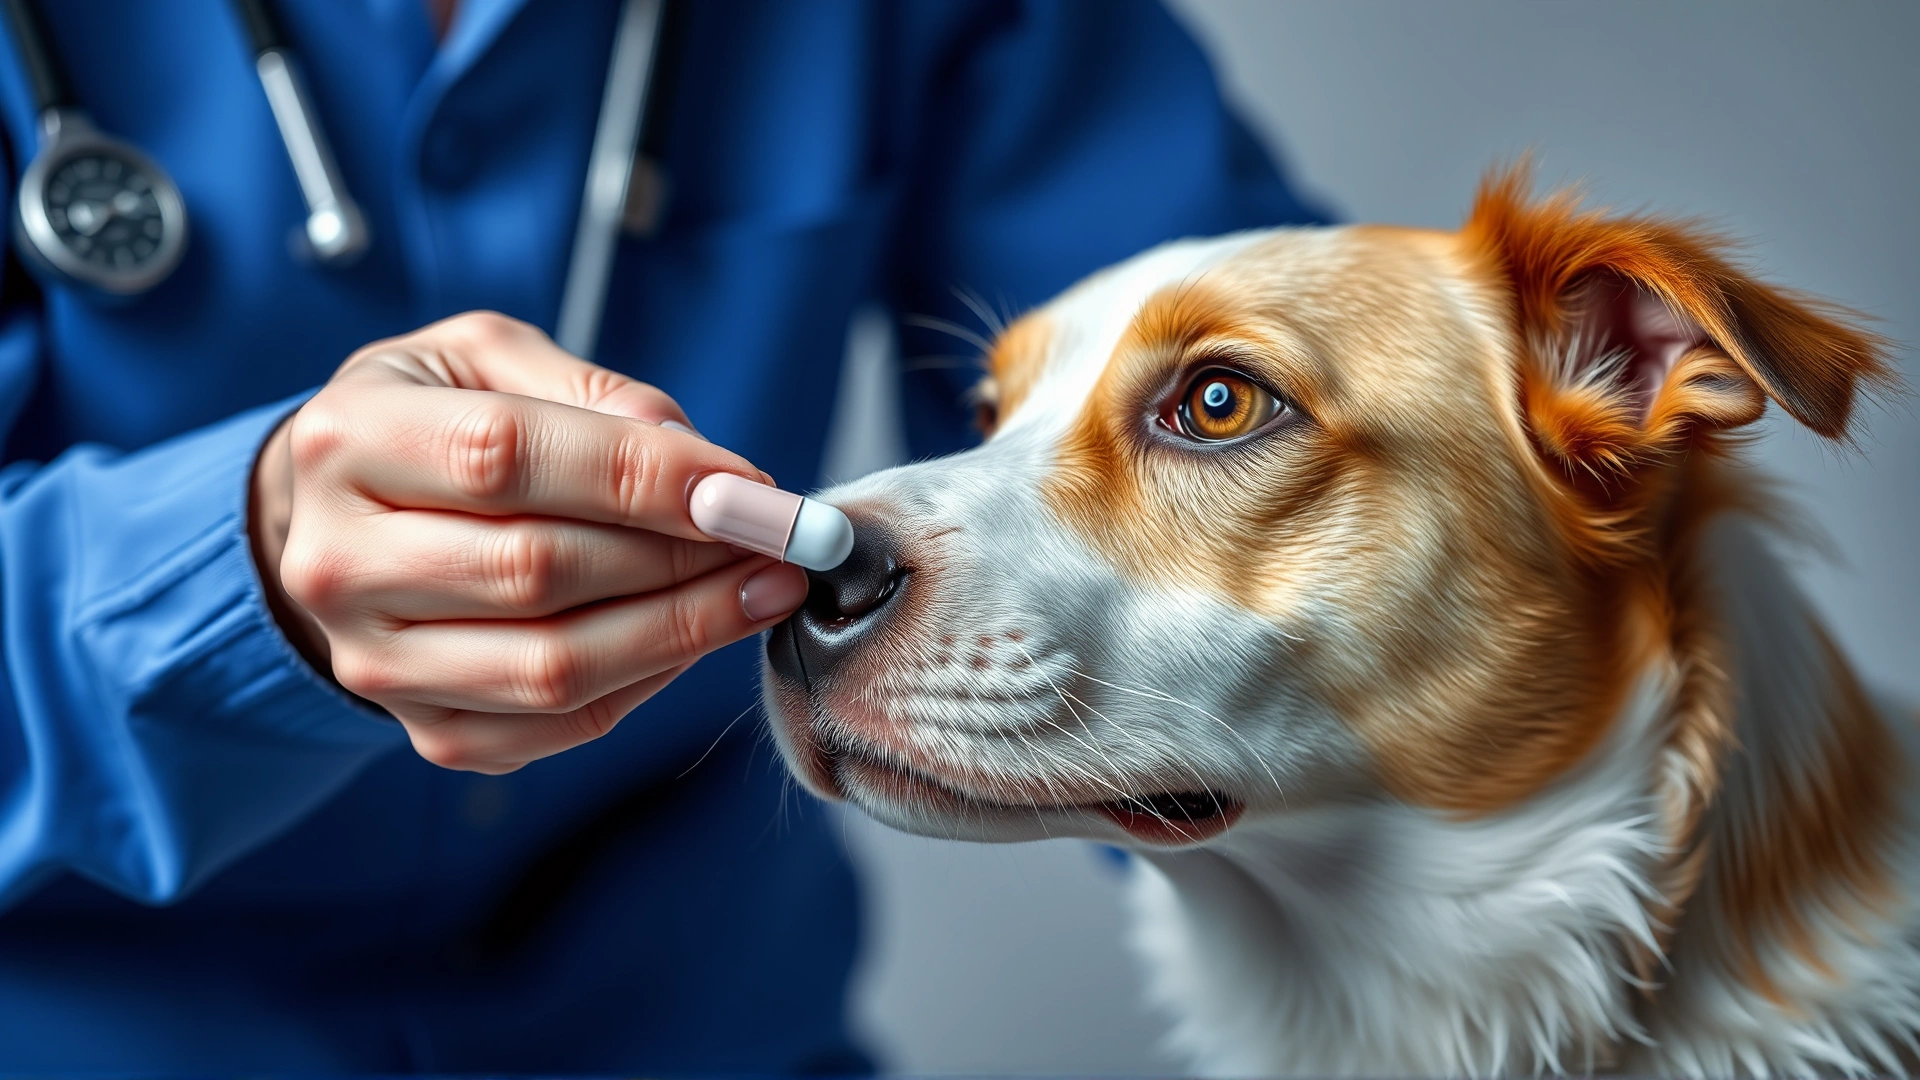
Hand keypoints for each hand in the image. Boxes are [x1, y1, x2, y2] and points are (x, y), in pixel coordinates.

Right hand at [249, 311, 808, 772]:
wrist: (339, 520)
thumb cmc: (433, 421)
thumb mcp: (487, 357)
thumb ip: (592, 392)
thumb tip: (699, 459)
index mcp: (345, 441)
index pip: (505, 458)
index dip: (642, 476)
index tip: (748, 484)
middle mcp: (337, 562)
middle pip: (537, 570)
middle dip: (683, 556)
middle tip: (777, 538)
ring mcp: (374, 661)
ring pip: (554, 665)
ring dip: (685, 628)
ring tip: (766, 586)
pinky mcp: (426, 730)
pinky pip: (560, 724)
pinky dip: (650, 681)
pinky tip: (698, 633)